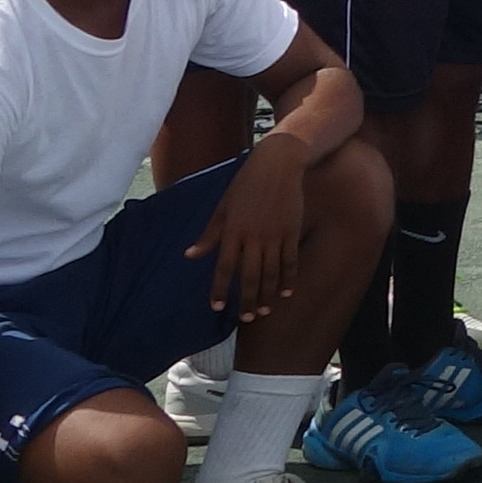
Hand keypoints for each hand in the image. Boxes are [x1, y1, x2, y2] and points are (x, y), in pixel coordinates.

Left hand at [194, 140, 315, 311]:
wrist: (278, 164)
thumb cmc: (246, 184)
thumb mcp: (223, 206)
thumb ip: (210, 234)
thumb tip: (190, 255)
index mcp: (233, 230)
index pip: (223, 267)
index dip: (219, 289)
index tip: (216, 307)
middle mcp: (254, 237)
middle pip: (249, 276)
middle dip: (246, 300)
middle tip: (245, 318)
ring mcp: (275, 235)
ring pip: (271, 273)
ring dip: (267, 295)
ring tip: (263, 311)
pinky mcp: (291, 232)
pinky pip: (290, 261)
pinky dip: (288, 279)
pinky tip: (285, 293)